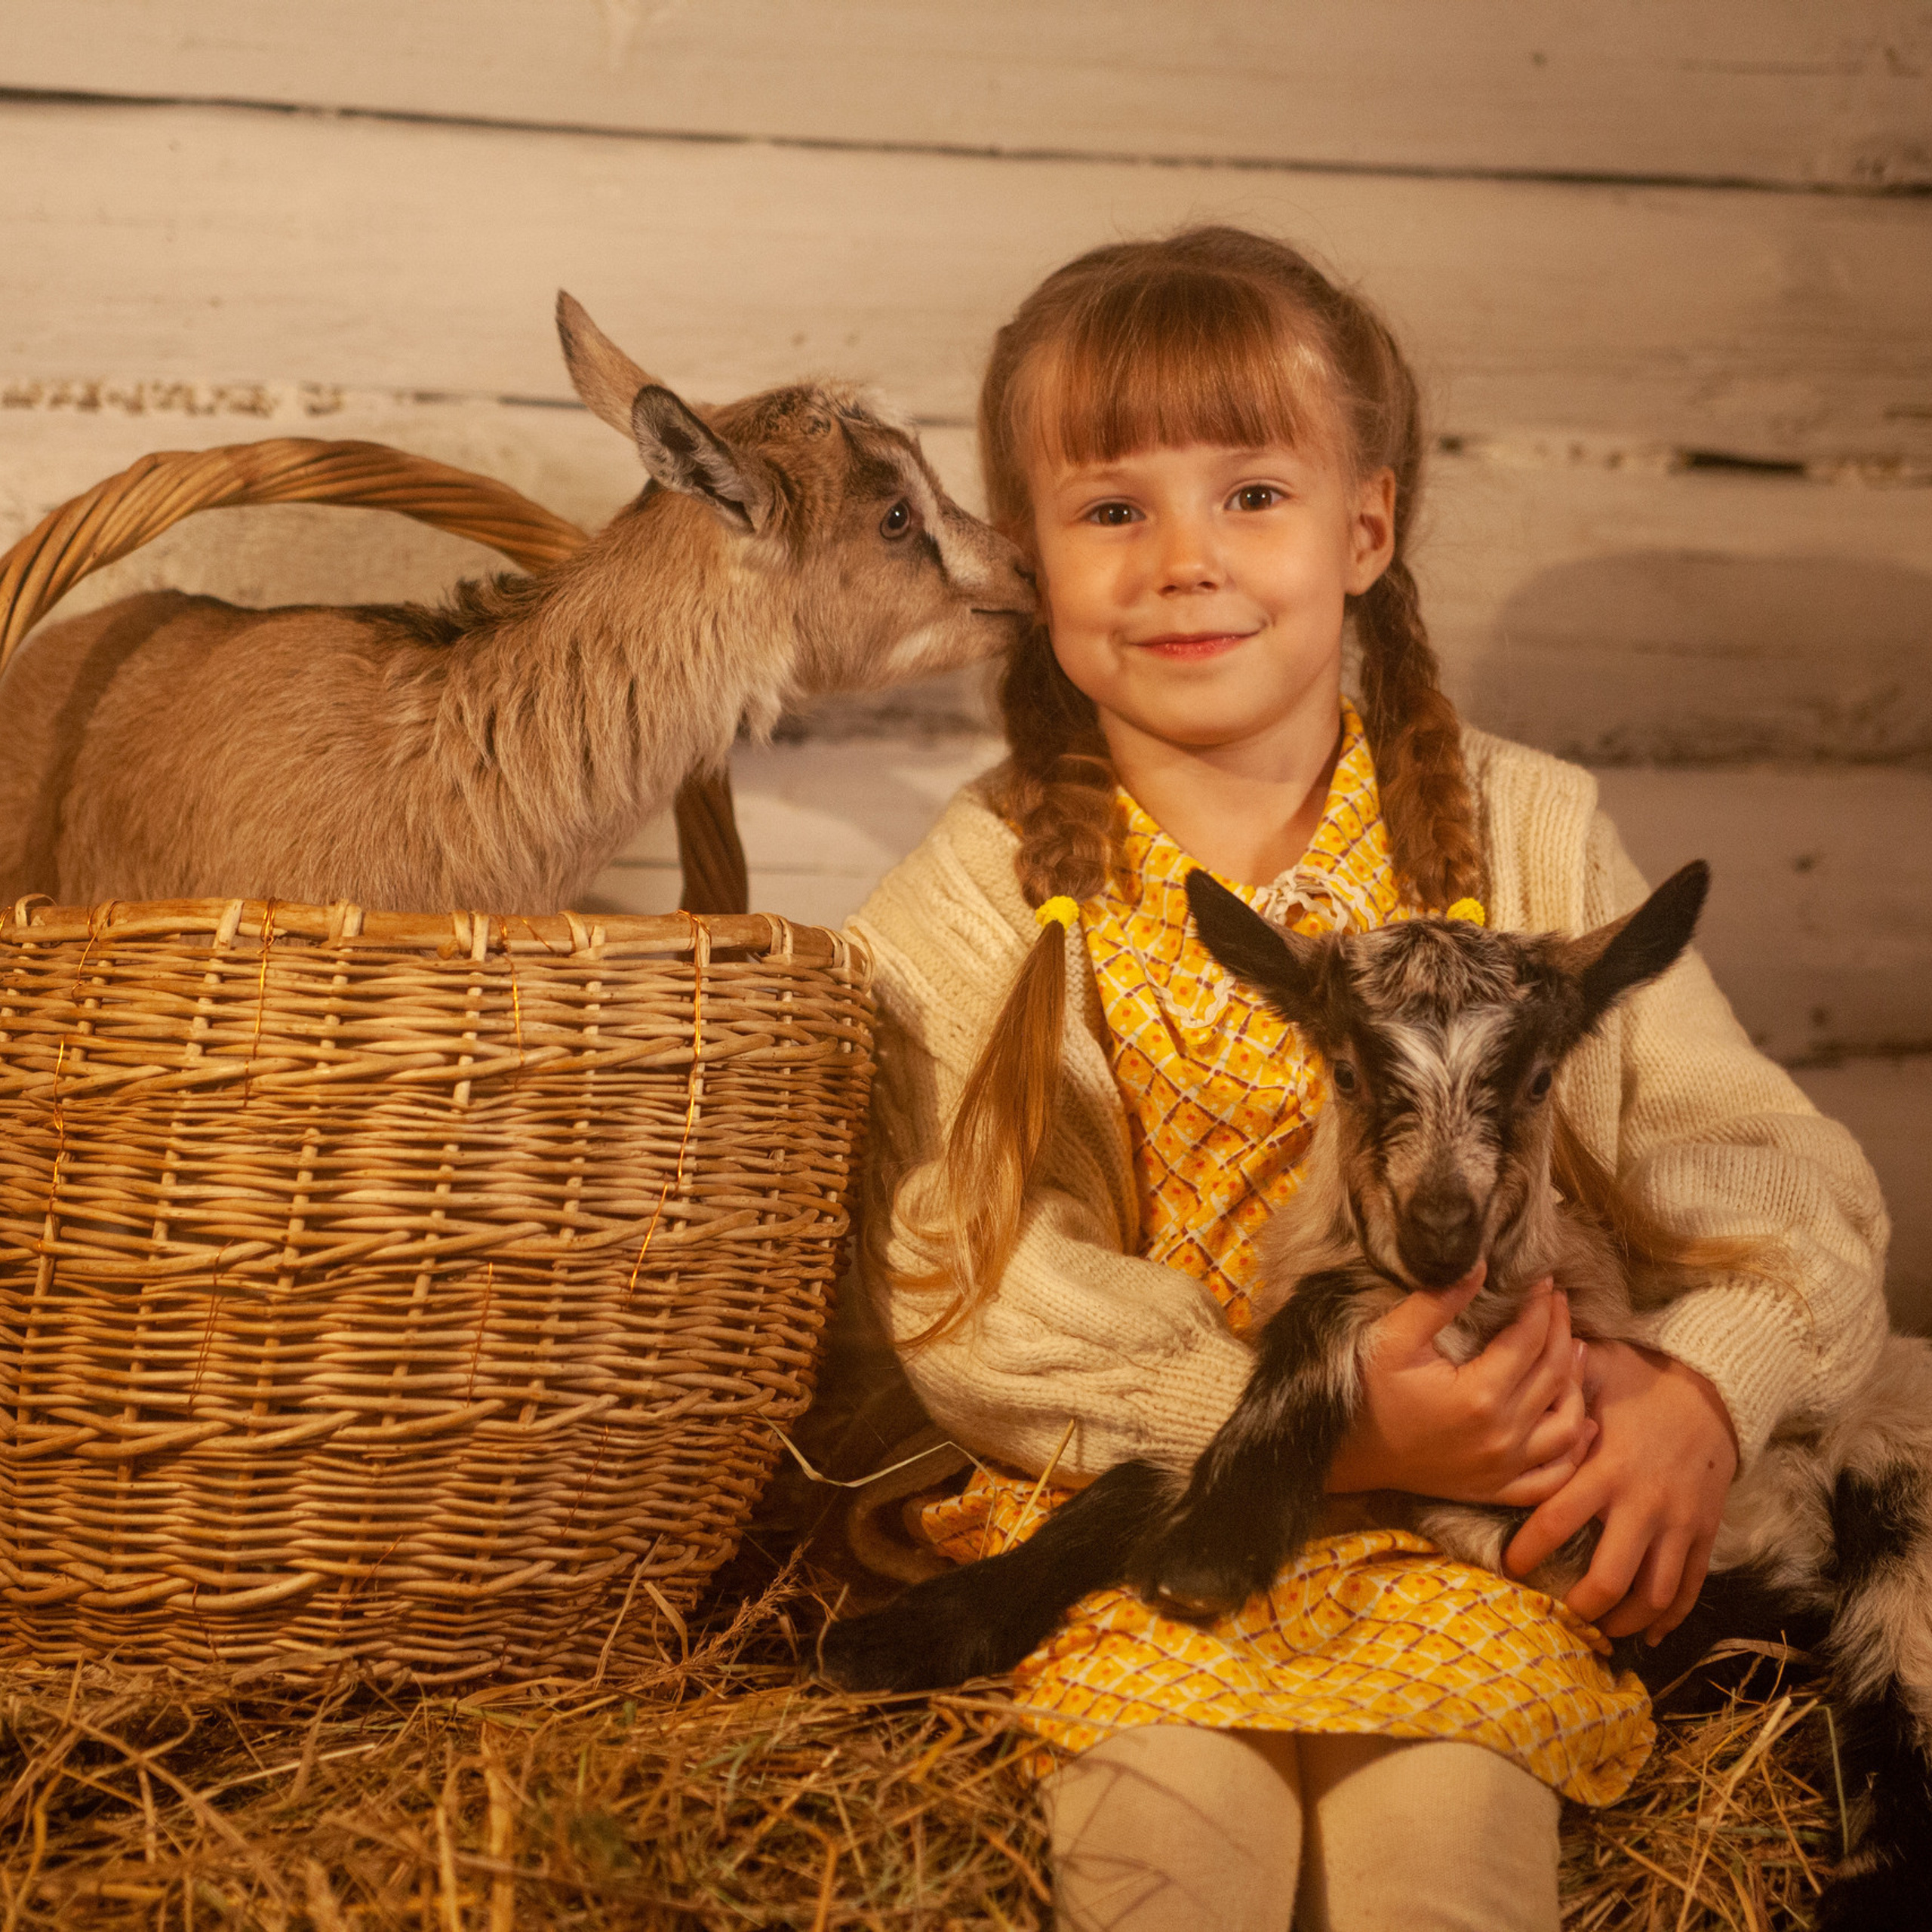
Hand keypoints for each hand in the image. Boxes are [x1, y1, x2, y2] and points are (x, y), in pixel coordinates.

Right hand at [1326, 1268, 1595, 1506]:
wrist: (1348, 1452)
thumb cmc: (1367, 1391)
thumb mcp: (1394, 1339)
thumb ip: (1437, 1301)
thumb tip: (1479, 1264)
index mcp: (1480, 1395)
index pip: (1529, 1340)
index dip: (1541, 1305)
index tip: (1544, 1280)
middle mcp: (1502, 1435)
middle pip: (1553, 1375)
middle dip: (1561, 1331)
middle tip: (1558, 1302)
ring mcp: (1502, 1468)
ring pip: (1565, 1426)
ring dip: (1576, 1386)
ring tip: (1575, 1351)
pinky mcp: (1495, 1489)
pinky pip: (1552, 1477)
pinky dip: (1574, 1453)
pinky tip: (1582, 1426)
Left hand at [1503, 1341, 1736, 1641]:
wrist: (1715, 1392)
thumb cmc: (1641, 1380)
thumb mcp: (1595, 1370)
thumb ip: (1555, 1382)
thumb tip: (1512, 1377)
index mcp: (1606, 1468)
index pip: (1556, 1520)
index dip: (1528, 1551)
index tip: (1509, 1566)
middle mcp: (1643, 1504)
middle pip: (1609, 1577)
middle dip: (1580, 1606)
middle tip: (1556, 1612)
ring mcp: (1678, 1524)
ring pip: (1654, 1595)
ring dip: (1624, 1621)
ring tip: (1598, 1630)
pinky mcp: (1705, 1533)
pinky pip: (1690, 1587)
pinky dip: (1670, 1618)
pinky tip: (1649, 1636)